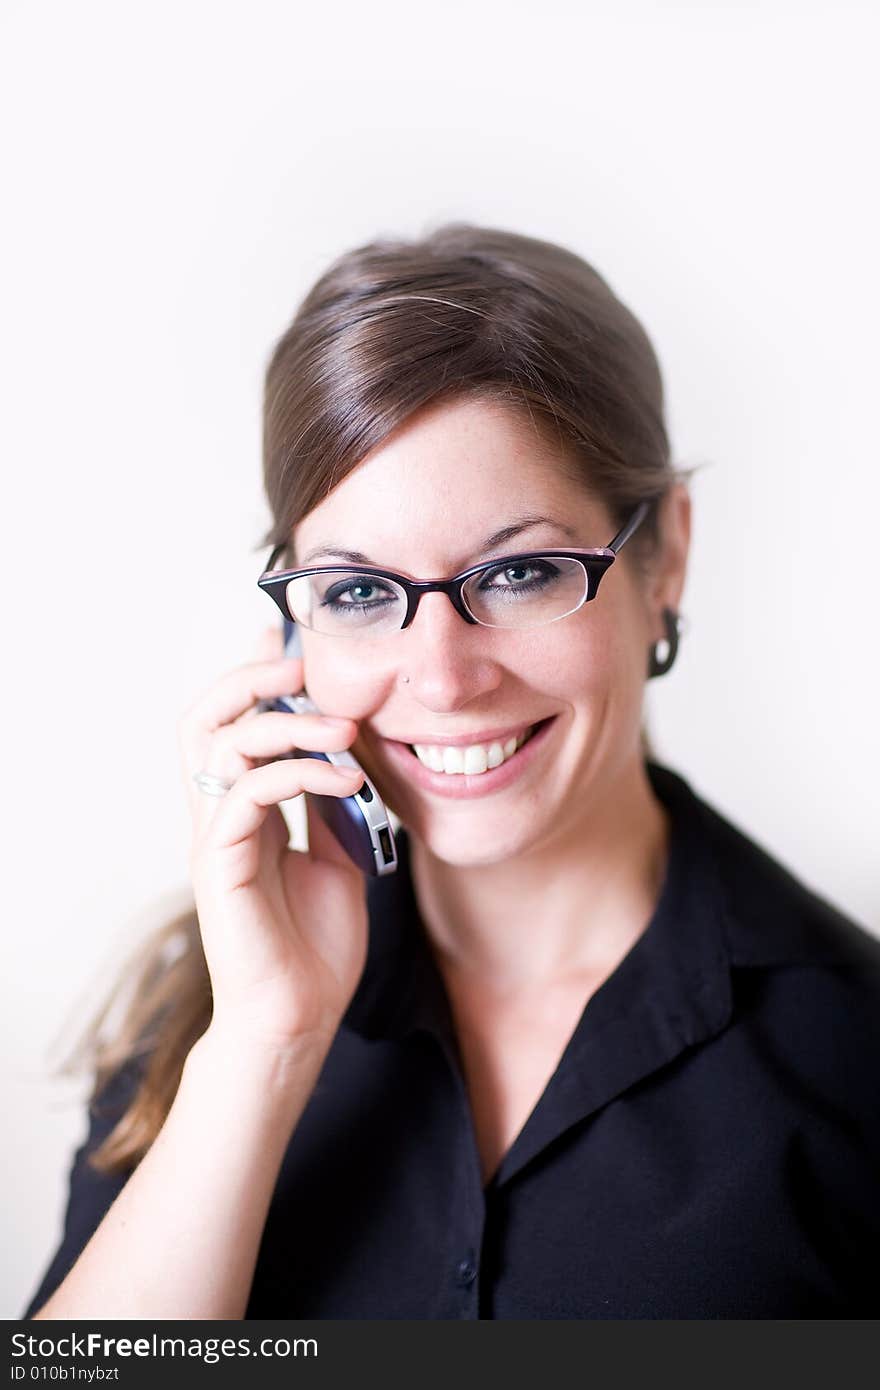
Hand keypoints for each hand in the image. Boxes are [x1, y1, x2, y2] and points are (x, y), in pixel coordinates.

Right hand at [177, 627, 369, 1054]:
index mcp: (243, 812)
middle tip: (301, 666)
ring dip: (287, 724)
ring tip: (344, 730)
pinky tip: (344, 781)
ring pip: (221, 745)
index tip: (297, 653)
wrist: (298, 1020)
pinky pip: (246, 794)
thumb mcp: (336, 860)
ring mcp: (216, 839)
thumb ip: (330, 811)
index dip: (252, 682)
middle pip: (202, 719)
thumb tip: (348, 763)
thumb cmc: (314, 948)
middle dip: (248, 679)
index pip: (228, 726)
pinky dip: (297, 773)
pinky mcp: (221, 865)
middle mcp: (219, 817)